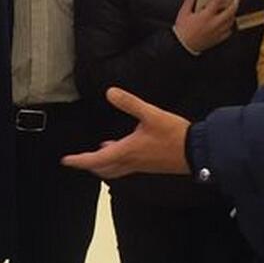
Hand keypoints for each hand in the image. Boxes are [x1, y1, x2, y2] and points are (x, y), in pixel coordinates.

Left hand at [62, 87, 191, 178]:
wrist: (197, 152)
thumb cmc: (174, 134)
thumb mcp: (151, 114)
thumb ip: (130, 103)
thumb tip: (109, 92)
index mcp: (127, 151)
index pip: (96, 160)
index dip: (80, 160)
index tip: (66, 161)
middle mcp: (131, 162)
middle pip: (103, 169)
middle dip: (89, 165)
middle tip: (77, 160)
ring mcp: (140, 166)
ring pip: (115, 170)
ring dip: (102, 164)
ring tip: (96, 153)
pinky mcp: (149, 165)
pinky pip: (126, 166)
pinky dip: (116, 160)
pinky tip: (121, 148)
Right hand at [173, 0, 238, 53]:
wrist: (182, 46)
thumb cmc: (182, 30)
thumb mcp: (183, 13)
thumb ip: (189, 0)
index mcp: (206, 16)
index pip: (217, 0)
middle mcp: (214, 23)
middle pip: (230, 12)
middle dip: (234, 4)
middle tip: (235, 0)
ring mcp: (217, 32)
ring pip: (230, 22)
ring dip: (233, 15)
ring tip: (232, 10)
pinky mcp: (217, 39)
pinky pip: (228, 32)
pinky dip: (229, 26)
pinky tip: (227, 23)